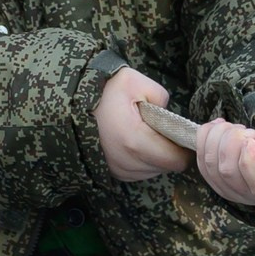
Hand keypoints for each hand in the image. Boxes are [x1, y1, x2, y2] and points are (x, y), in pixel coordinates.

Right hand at [94, 66, 192, 182]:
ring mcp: (116, 170)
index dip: (183, 146)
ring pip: (152, 171)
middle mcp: (125, 162)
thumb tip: (169, 118)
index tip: (179, 132)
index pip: (175, 159)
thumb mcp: (136, 82)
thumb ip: (161, 98)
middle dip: (168, 150)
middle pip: (165, 167)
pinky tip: (134, 142)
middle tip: (159, 129)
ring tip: (144, 134)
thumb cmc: (104, 90)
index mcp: (134, 141)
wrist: (71, 102)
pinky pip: (138, 173)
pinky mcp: (111, 172)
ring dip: (155, 157)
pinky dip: (141, 161)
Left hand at [196, 113, 254, 208]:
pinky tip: (219, 126)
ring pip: (211, 165)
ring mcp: (231, 191)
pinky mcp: (216, 181)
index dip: (248, 161)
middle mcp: (252, 197)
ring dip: (217, 137)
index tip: (252, 140)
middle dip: (232, 141)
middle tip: (248, 130)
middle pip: (228, 172)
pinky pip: (201, 161)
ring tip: (236, 127)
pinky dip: (205, 138)